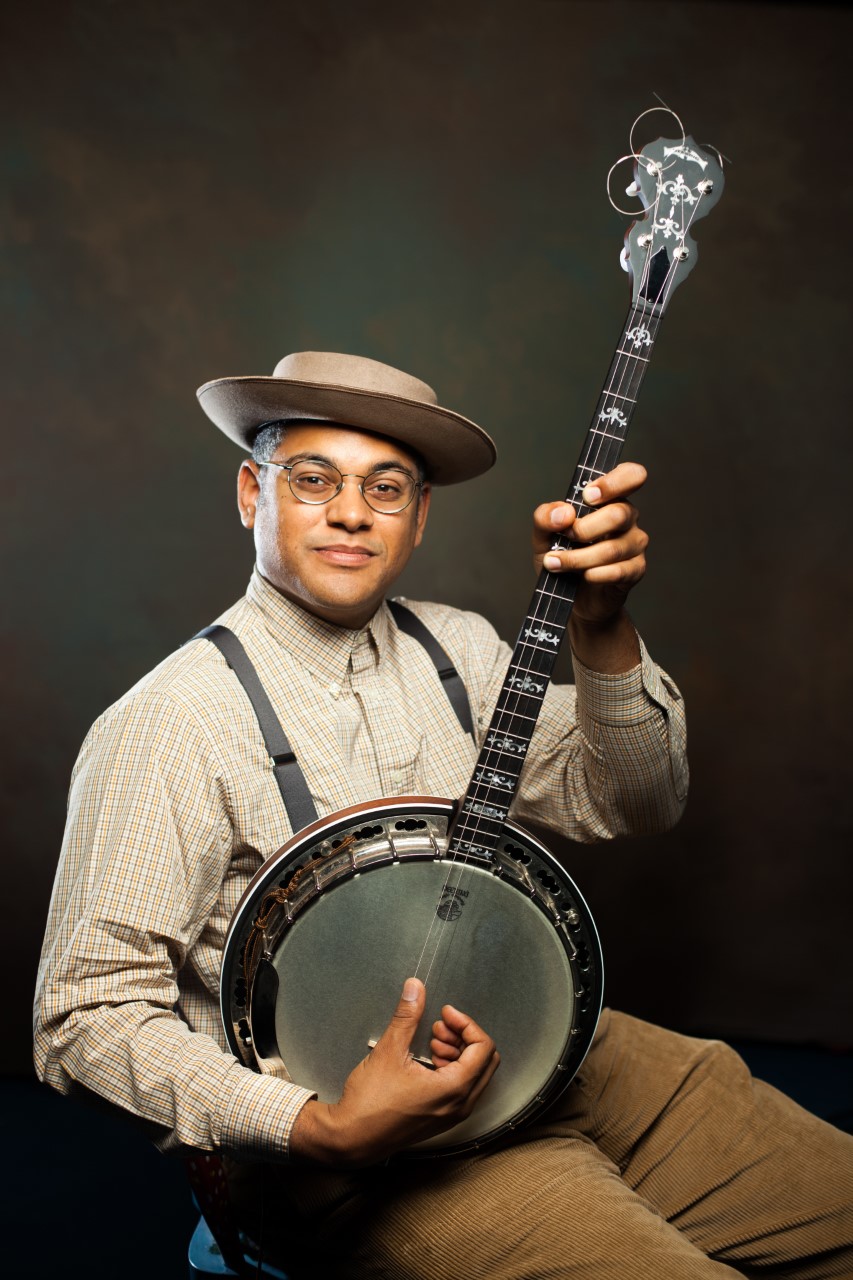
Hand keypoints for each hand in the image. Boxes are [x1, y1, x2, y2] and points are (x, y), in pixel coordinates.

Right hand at [289, 978, 499, 1166]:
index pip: (483, 1048)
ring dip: (458, 1052)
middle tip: (439, 1027)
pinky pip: (462, 1089)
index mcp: (454, 1089)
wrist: (352, 1138)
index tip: (445, 1013)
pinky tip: (427, 1059)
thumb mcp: (389, 1051)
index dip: (466, 1024)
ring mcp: (452, 1115)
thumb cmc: (370, 1102)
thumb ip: (407, 1016)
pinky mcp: (442, 1119)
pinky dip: (452, 1069)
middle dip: (464, 1037)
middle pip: (485, 1061)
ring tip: (431, 1041)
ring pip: (475, 1075)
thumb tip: (415, 988)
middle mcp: (460, 1106)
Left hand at [532, 461, 647, 671]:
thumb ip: (545, 517)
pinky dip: (594, 574)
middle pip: (619, 513)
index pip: (631, 475)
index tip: (588, 497)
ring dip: (579, 558)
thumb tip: (563, 513)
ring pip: (613, 547)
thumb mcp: (543, 536)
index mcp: (609, 499)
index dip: (613, 482)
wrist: (570, 598)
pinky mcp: (636, 570)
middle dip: (584, 529)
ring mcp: (635, 544)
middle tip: (564, 537)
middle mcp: (628, 518)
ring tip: (555, 564)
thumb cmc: (561, 558)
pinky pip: (618, 570)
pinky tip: (583, 576)